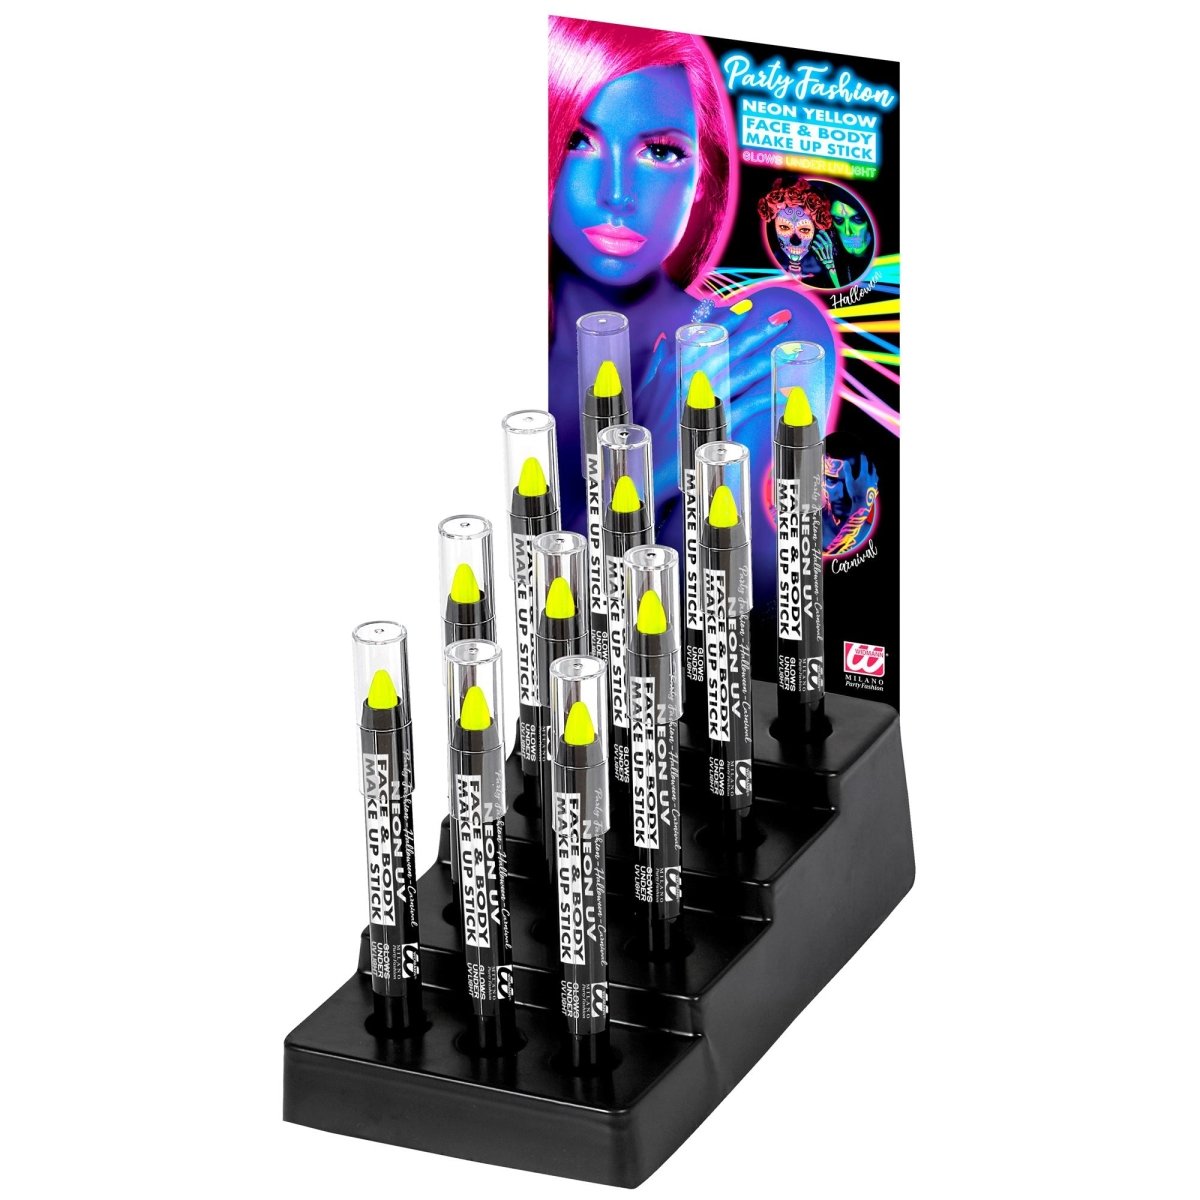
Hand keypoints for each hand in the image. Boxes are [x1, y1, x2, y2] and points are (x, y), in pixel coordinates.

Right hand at [634, 300, 799, 503]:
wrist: (636, 456)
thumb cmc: (639, 426)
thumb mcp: (642, 389)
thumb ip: (656, 363)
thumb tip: (662, 339)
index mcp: (675, 365)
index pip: (706, 334)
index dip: (728, 318)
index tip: (747, 306)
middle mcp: (692, 375)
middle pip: (731, 347)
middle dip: (759, 331)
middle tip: (782, 318)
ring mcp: (705, 397)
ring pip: (744, 371)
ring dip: (769, 356)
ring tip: (789, 347)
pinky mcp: (716, 420)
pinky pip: (749, 404)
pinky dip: (770, 397)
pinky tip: (786, 391)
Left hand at [811, 230, 834, 270]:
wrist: (827, 263)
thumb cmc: (826, 253)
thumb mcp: (828, 246)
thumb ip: (825, 240)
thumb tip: (820, 233)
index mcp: (830, 245)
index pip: (827, 238)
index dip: (823, 234)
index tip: (820, 231)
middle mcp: (827, 248)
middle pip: (824, 242)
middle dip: (819, 238)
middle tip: (816, 236)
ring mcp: (824, 253)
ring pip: (820, 247)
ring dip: (816, 243)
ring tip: (814, 241)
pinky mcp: (820, 257)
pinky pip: (816, 251)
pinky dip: (814, 248)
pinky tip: (812, 246)